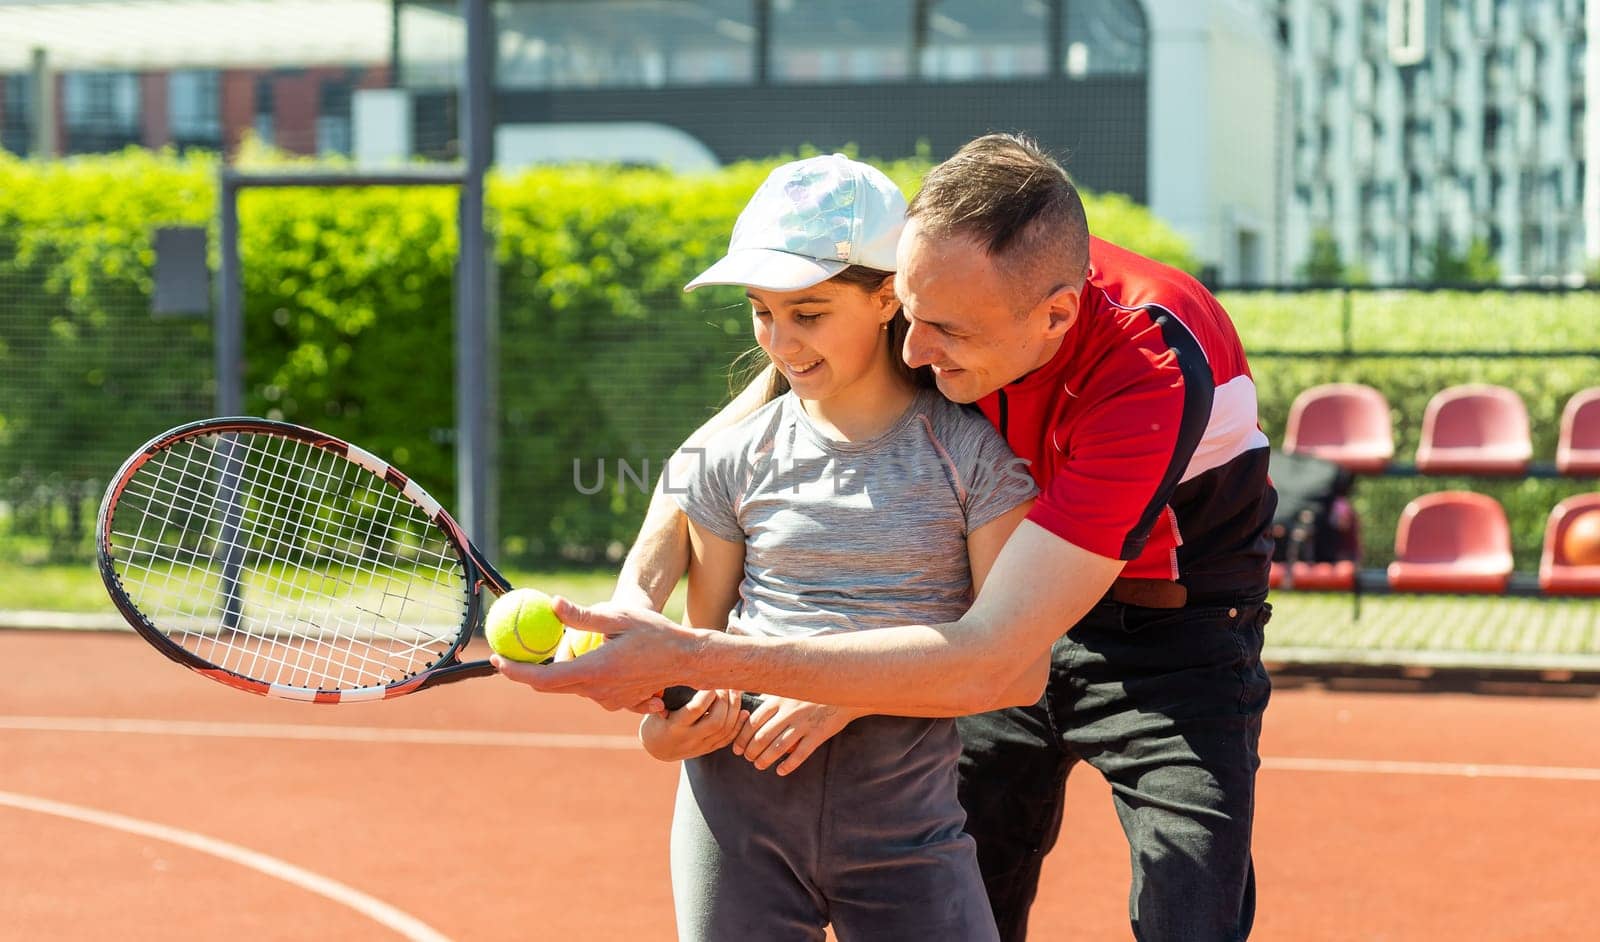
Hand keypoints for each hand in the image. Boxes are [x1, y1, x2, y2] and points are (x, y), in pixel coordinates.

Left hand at [493, 597, 698, 711]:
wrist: (688, 660)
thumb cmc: (656, 634)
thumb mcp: (619, 617)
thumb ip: (583, 616)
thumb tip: (552, 604)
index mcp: (593, 671)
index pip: (542, 679)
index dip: (515, 672)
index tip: (497, 659)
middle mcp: (597, 692)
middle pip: (551, 687)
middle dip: (530, 671)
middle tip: (517, 651)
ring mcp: (609, 701)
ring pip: (573, 687)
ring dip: (563, 670)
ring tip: (567, 647)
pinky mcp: (620, 703)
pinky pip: (593, 690)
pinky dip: (586, 676)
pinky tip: (598, 660)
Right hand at [638, 688, 747, 761]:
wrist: (657, 749)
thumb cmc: (656, 720)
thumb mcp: (654, 709)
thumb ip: (664, 696)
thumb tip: (678, 676)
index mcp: (674, 726)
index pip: (695, 709)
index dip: (707, 694)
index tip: (710, 680)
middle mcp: (689, 738)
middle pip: (716, 721)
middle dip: (725, 701)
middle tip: (726, 685)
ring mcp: (701, 746)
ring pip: (725, 730)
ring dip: (734, 709)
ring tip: (735, 692)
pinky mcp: (709, 749)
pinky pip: (728, 739)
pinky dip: (738, 724)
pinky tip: (743, 711)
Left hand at [732, 697, 859, 775]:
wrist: (844, 692)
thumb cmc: (812, 691)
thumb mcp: (790, 688)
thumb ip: (771, 697)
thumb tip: (750, 707)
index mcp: (779, 700)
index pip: (753, 722)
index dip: (742, 737)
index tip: (737, 748)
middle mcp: (789, 712)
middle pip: (762, 737)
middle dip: (751, 751)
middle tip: (748, 758)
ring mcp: (804, 724)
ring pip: (778, 747)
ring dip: (765, 760)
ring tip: (759, 765)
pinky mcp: (818, 734)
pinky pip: (800, 754)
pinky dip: (788, 765)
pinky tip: (781, 771)